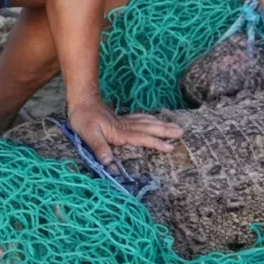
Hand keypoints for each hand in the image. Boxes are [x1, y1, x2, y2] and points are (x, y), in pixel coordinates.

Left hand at [67, 97, 183, 166]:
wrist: (82, 100)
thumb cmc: (83, 118)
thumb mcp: (88, 134)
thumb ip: (99, 148)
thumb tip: (108, 164)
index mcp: (120, 133)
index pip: (142, 138)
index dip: (156, 143)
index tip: (170, 147)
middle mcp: (126, 126)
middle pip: (150, 128)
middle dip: (166, 130)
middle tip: (182, 132)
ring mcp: (125, 121)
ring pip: (147, 122)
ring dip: (161, 124)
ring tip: (175, 126)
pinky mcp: (121, 119)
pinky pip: (140, 118)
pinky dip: (150, 119)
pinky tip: (155, 119)